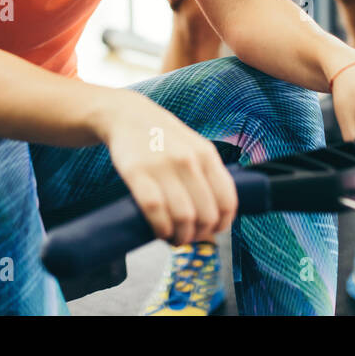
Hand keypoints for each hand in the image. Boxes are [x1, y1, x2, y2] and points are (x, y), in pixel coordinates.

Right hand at [100, 91, 236, 244]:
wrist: (127, 116)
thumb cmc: (164, 138)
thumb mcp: (194, 147)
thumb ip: (207, 175)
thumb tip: (217, 216)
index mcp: (207, 155)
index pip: (227, 200)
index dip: (223, 224)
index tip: (213, 232)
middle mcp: (188, 160)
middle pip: (206, 214)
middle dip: (199, 235)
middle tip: (189, 237)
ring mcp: (163, 166)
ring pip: (183, 217)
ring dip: (181, 237)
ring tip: (175, 239)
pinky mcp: (137, 173)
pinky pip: (155, 210)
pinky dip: (161, 229)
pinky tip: (161, 231)